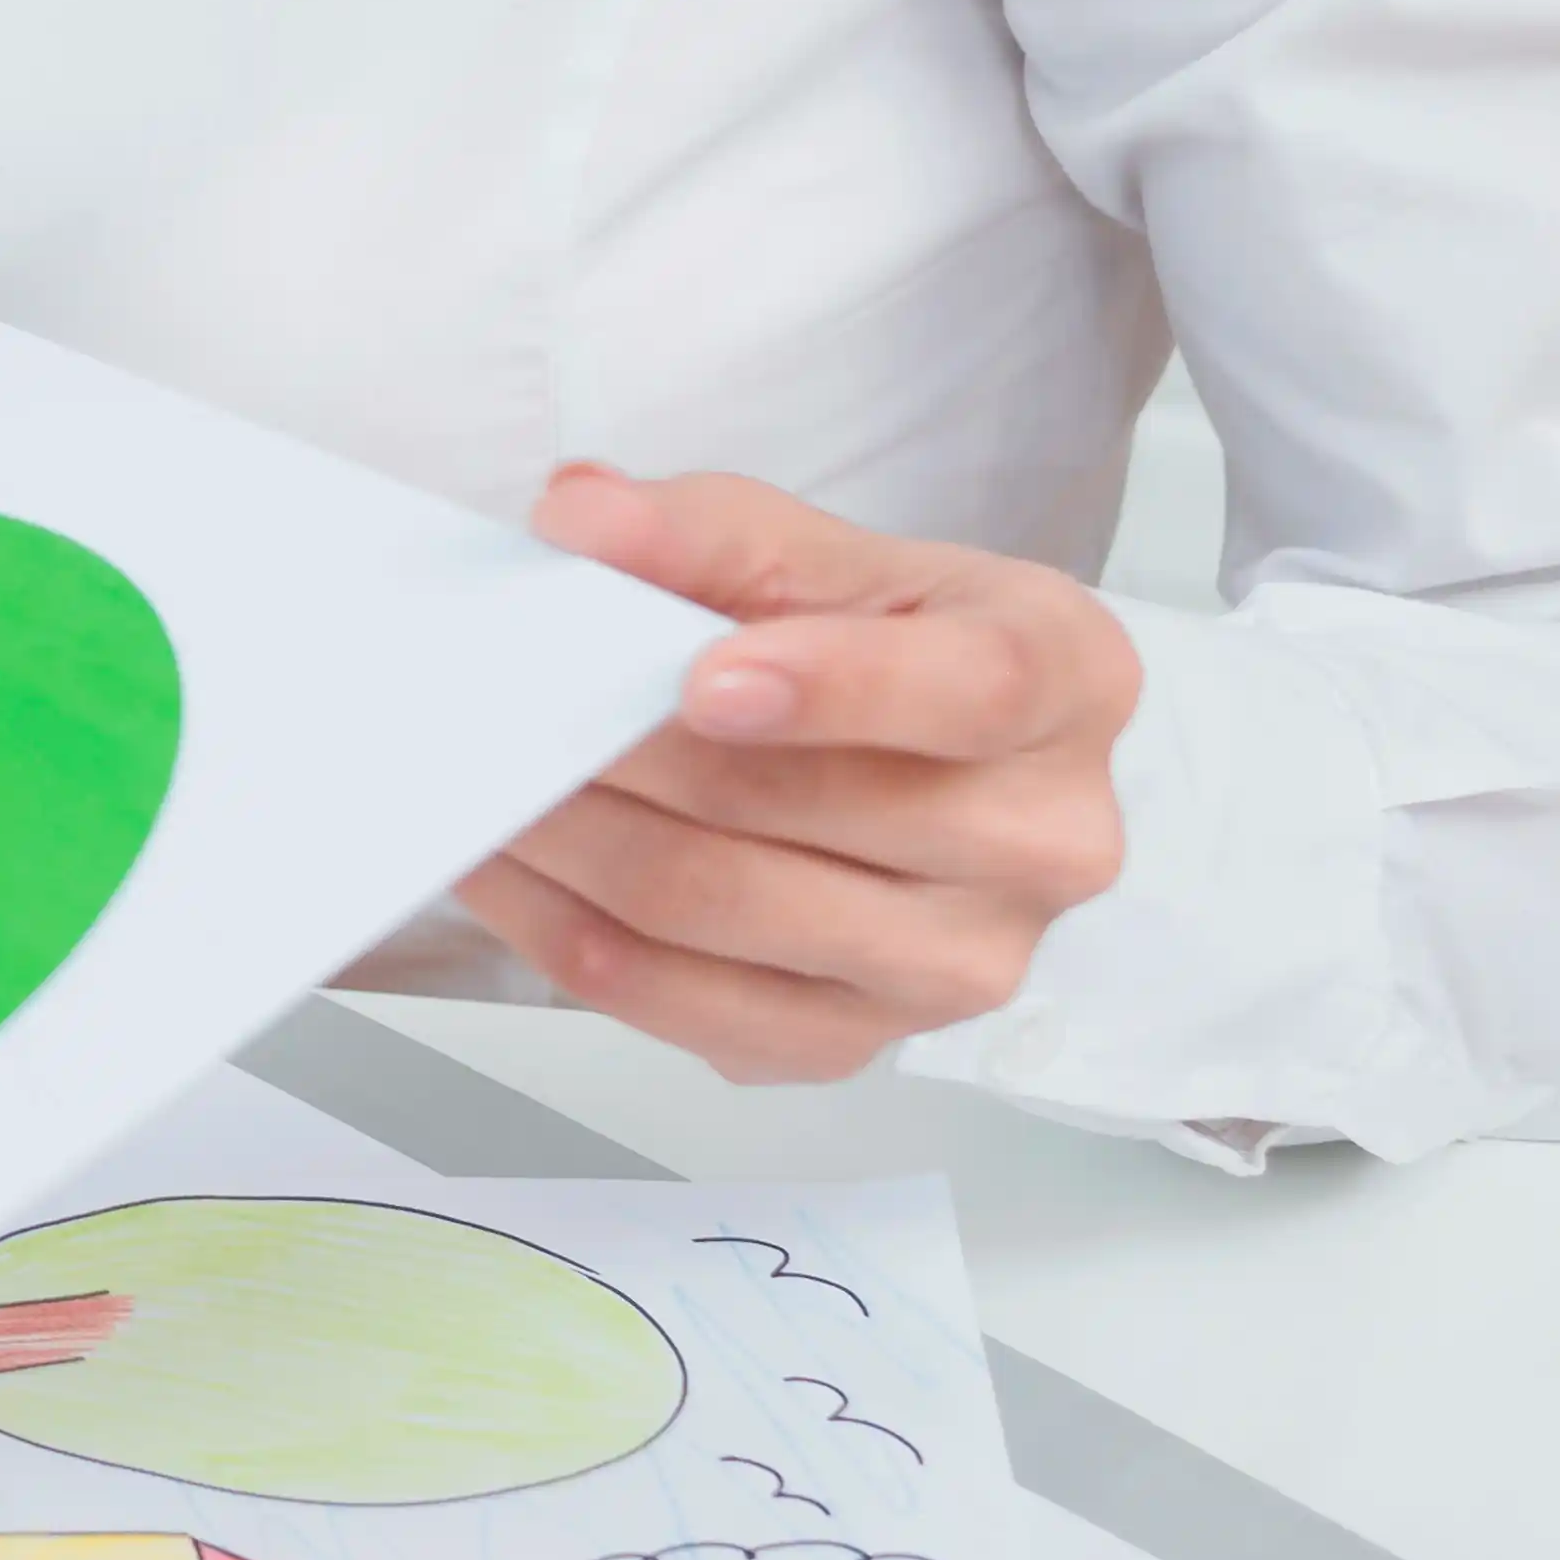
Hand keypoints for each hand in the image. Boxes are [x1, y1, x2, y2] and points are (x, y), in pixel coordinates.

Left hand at [471, 464, 1139, 1082]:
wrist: (903, 754)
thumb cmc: (873, 638)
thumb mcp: (812, 549)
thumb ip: (701, 528)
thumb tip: (583, 519)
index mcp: (1067, 679)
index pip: (970, 688)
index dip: (833, 685)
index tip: (703, 677)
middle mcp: (1047, 837)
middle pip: (811, 803)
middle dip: (634, 747)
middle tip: (512, 700)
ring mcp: (966, 960)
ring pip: (730, 906)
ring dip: (579, 837)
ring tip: (492, 773)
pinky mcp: (865, 1040)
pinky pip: (692, 1007)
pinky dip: (569, 931)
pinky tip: (508, 866)